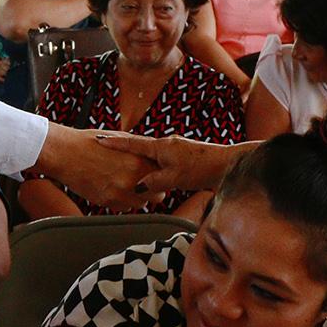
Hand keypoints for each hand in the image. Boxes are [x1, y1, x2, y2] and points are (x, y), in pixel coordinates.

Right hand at [35, 126, 154, 210]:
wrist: (65, 153)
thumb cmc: (90, 143)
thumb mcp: (120, 139)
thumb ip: (141, 150)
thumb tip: (154, 156)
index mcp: (139, 162)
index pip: (164, 177)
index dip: (161, 176)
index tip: (155, 174)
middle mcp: (133, 180)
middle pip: (158, 196)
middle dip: (153, 190)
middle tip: (143, 182)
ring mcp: (120, 193)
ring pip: (141, 205)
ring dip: (137, 197)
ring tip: (124, 184)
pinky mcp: (107, 202)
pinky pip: (124, 209)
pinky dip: (122, 202)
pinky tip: (112, 188)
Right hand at [94, 132, 242, 196]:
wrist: (227, 165)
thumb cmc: (203, 168)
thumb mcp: (174, 177)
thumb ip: (154, 182)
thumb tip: (139, 188)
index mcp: (161, 147)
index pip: (132, 143)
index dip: (115, 143)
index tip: (100, 139)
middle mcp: (166, 145)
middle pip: (139, 149)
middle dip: (125, 154)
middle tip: (110, 155)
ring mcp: (174, 151)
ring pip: (150, 158)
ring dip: (140, 165)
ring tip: (128, 171)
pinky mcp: (181, 159)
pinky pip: (160, 162)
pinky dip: (152, 169)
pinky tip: (153, 177)